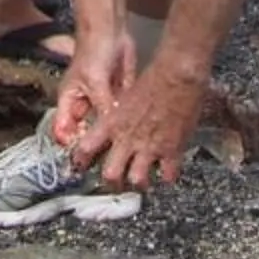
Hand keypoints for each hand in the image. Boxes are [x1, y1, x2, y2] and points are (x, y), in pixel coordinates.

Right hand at [51, 31, 133, 150]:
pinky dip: (128, 122)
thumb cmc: (92, 50)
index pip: (64, 131)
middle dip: (96, 146)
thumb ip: (102, 106)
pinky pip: (122, 114)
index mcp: (70, 102)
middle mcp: (85, 105)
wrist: (111, 30)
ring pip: (107, 127)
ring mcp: (103, 102)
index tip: (83, 158)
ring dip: (114, 136)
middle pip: (87, 133)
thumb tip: (112, 131)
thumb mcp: (94, 81)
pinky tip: (136, 132)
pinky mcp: (120, 97)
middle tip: (108, 160)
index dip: (72, 145)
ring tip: (125, 150)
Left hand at [78, 60, 208, 190]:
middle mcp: (128, 138)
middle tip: (117, 182)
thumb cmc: (153, 78)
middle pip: (110, 175)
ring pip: (137, 180)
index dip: (81, 162)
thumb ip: (118, 114)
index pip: (86, 149)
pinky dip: (167, 177)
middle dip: (113, 182)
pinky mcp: (171, 149)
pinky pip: (167, 175)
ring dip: (139, 182)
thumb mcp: (125, 96)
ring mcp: (150, 147)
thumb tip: (113, 122)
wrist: (177, 75)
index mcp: (112, 123)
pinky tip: (166, 173)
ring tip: (142, 181)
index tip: (81, 167)